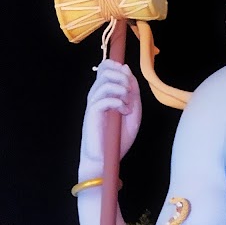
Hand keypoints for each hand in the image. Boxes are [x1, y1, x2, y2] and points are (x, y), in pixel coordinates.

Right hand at [78, 60, 141, 177]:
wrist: (106, 158)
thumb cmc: (118, 137)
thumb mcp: (133, 111)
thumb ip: (132, 91)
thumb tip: (125, 68)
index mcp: (104, 92)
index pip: (104, 67)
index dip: (116, 66)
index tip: (127, 78)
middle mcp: (96, 94)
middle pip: (106, 70)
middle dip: (123, 78)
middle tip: (130, 93)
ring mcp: (93, 103)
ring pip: (105, 82)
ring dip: (122, 90)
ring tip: (128, 105)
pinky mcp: (92, 113)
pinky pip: (105, 98)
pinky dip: (119, 103)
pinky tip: (124, 112)